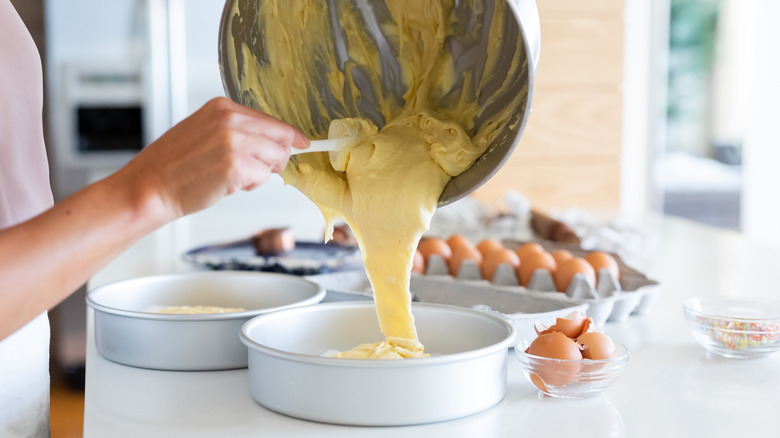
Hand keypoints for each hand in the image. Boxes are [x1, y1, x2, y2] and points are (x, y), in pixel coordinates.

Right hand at [115, 97, 309, 220]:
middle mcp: (231, 120)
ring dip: (260, 174)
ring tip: (231, 176)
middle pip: (280, 138)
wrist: (150, 186)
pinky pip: (263, 178)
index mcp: (223, 107)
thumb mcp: (205, 131)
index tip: (303, 142)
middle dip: (276, 159)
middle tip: (253, 171)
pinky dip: (250, 185)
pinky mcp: (236, 166)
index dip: (289, 136)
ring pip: (275, 159)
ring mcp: (235, 142)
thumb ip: (238, 131)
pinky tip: (227, 184)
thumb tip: (274, 142)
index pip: (271, 120)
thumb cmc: (173, 165)